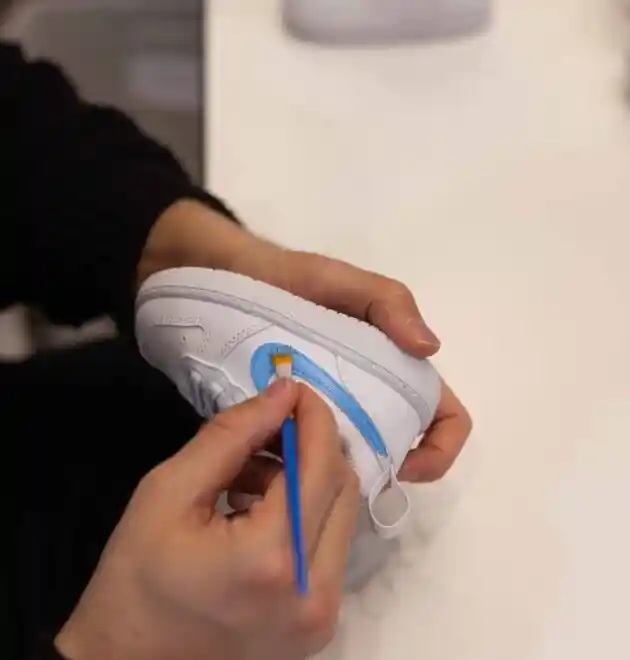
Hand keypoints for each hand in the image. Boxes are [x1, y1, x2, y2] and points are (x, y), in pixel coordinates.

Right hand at [55, 381, 359, 659]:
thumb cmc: (136, 577)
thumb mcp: (169, 492)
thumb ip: (230, 436)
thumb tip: (282, 393)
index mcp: (272, 558)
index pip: (320, 466)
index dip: (314, 418)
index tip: (294, 388)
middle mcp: (313, 592)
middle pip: (343, 487)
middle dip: (311, 445)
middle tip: (268, 428)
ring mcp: (322, 615)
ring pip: (342, 514)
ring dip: (307, 478)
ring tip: (250, 473)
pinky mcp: (319, 624)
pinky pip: (329, 544)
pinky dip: (304, 512)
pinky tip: (259, 507)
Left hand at [141, 201, 471, 482]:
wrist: (220, 280)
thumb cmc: (283, 278)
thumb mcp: (337, 281)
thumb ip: (386, 302)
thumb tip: (430, 348)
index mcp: (390, 367)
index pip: (441, 417)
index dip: (437, 448)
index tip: (402, 465)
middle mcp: (365, 396)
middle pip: (395, 448)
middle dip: (378, 469)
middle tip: (338, 475)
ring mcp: (325, 412)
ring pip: (348, 461)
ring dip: (334, 477)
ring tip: (298, 476)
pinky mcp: (287, 422)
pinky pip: (303, 459)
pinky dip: (296, 471)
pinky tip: (270, 470)